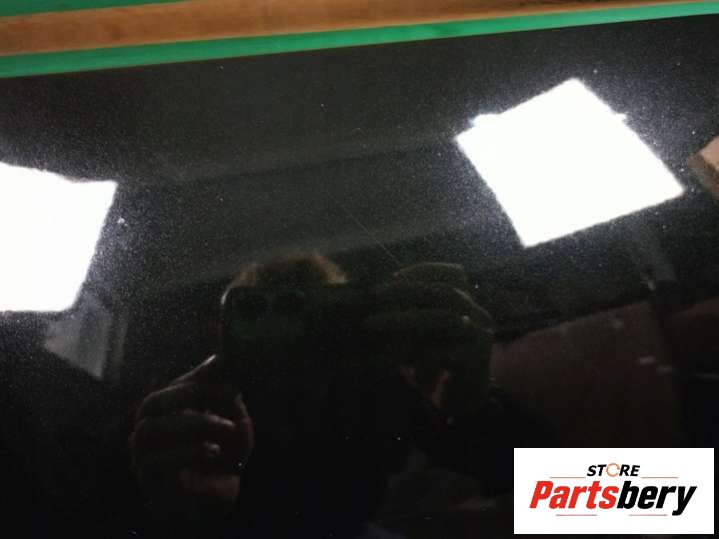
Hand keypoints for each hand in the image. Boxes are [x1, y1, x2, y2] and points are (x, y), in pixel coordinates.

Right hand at [129, 355, 253, 529]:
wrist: (220, 498)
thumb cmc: (225, 454)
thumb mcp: (233, 419)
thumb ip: (226, 392)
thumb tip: (220, 357)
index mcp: (168, 412)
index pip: (173, 386)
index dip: (196, 375)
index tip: (223, 364)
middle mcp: (149, 430)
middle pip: (151, 403)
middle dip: (187, 394)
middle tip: (223, 395)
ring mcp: (143, 456)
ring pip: (150, 430)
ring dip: (193, 424)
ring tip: (225, 428)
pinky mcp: (148, 480)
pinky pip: (157, 461)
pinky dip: (188, 451)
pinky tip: (213, 450)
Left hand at [364, 266, 492, 418]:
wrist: (464, 397)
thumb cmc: (437, 359)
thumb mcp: (421, 332)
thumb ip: (409, 312)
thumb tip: (373, 295)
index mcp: (467, 303)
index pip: (452, 273)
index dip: (423, 270)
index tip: (392, 274)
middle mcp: (477, 314)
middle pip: (444, 292)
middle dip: (406, 290)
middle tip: (374, 294)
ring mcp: (480, 336)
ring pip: (444, 319)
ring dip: (404, 319)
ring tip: (371, 323)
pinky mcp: (477, 361)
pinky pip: (445, 353)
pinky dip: (420, 356)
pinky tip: (403, 365)